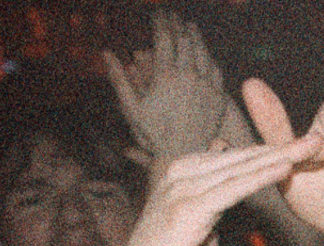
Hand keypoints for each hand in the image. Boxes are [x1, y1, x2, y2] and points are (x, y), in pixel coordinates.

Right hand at [98, 139, 319, 245]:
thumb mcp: (199, 224)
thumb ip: (214, 197)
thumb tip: (227, 174)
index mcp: (185, 173)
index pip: (238, 158)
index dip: (274, 151)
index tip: (309, 147)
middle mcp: (182, 173)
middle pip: (244, 157)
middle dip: (285, 147)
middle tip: (322, 139)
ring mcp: (182, 189)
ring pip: (242, 168)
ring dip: (282, 156)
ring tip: (315, 146)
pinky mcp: (188, 210)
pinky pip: (233, 190)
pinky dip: (261, 178)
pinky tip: (286, 168)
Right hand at [102, 11, 229, 163]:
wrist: (184, 153)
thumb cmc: (154, 133)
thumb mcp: (132, 107)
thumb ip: (119, 78)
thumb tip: (106, 53)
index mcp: (166, 75)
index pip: (165, 38)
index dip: (161, 22)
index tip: (157, 14)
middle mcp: (189, 77)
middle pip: (185, 40)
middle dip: (177, 24)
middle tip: (171, 15)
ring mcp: (206, 85)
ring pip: (203, 52)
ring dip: (195, 36)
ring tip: (189, 26)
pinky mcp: (218, 96)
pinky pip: (215, 69)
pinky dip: (208, 56)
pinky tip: (204, 52)